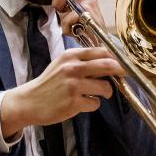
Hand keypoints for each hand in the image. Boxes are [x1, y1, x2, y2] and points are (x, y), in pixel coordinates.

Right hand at [0, 47, 124, 136]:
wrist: (29, 101)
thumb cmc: (49, 83)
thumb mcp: (63, 64)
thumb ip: (83, 61)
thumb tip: (110, 61)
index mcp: (71, 56)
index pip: (102, 51)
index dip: (117, 57)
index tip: (125, 62)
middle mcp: (73, 68)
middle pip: (108, 65)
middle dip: (121, 71)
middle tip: (125, 76)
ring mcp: (74, 85)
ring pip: (105, 87)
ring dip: (105, 92)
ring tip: (95, 94)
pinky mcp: (74, 102)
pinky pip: (95, 103)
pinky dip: (92, 104)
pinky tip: (81, 103)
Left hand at [40, 0, 107, 35]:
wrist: (98, 41)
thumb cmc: (85, 28)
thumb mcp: (70, 15)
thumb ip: (64, 5)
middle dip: (59, 6)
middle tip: (66, 17)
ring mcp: (89, 0)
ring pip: (65, 3)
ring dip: (65, 20)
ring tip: (74, 27)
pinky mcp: (89, 9)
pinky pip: (70, 16)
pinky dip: (70, 26)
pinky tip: (78, 30)